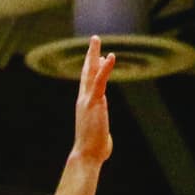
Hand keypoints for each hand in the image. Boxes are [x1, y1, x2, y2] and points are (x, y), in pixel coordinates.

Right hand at [73, 36, 116, 163]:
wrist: (87, 155)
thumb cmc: (94, 150)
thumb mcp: (98, 134)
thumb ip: (100, 129)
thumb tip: (103, 138)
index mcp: (86, 105)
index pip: (89, 83)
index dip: (93, 69)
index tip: (99, 57)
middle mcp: (84, 99)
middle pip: (86, 72)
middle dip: (90, 55)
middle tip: (94, 40)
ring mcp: (88, 99)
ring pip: (90, 72)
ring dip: (94, 54)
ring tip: (96, 40)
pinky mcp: (95, 102)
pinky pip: (100, 81)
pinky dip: (105, 68)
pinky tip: (110, 56)